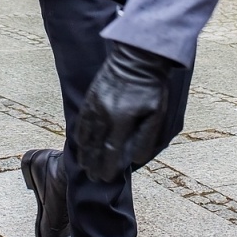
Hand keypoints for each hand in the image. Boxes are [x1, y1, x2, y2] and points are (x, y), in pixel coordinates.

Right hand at [76, 44, 177, 181]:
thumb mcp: (156, 113)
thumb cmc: (151, 86)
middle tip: (93, 178)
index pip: (111, 151)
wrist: (137, 57)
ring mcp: (95, 105)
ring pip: (86, 135)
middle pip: (95, 147)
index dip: (107, 167)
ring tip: (85, 166)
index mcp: (121, 120)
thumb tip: (136, 158)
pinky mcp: (91, 97)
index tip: (105, 178)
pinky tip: (80, 142)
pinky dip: (81, 134)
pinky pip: (82, 120)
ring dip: (85, 152)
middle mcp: (104, 115)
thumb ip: (146, 138)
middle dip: (94, 165)